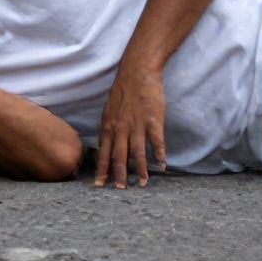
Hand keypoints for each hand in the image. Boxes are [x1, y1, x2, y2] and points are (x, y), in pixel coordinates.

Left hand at [94, 66, 166, 188]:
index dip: (102, 169)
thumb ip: (109, 127)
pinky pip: (156, 142)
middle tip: (120, 189)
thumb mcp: (109, 109)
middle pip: (119, 156)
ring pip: (137, 153)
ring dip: (140, 170)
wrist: (137, 71)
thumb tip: (108, 142)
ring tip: (143, 183)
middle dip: (119, 175)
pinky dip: (159, 155)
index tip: (100, 185)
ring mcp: (137, 125)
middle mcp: (121, 128)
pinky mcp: (153, 120)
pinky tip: (161, 165)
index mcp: (108, 125)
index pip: (103, 152)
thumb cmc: (123, 89)